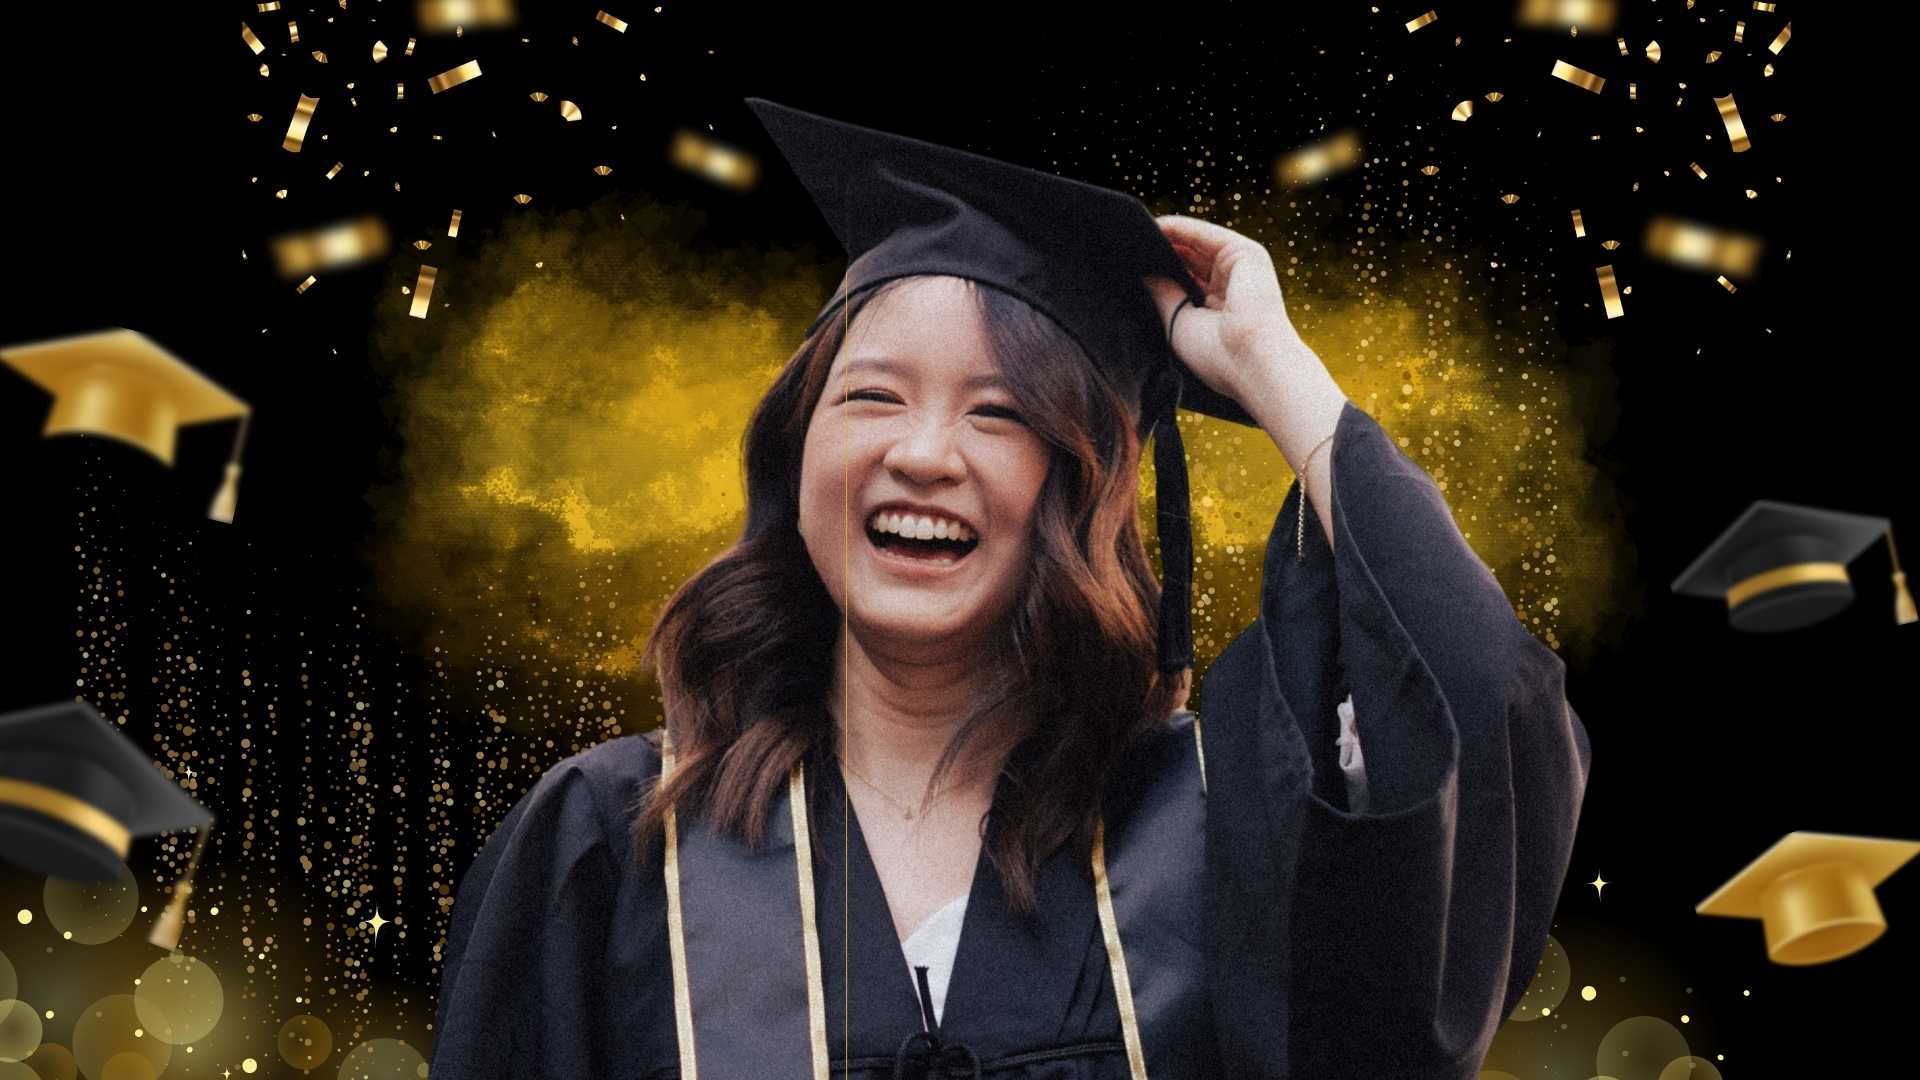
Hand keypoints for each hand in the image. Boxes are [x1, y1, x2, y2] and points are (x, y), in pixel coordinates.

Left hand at [1141, 214, 1301, 406]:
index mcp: (1220, 308)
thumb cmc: (1218, 355)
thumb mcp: (1179, 321)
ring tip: (1133, 235)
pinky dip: (1180, 228)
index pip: (1185, 281)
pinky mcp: (1246, 253)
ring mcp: (1241, 267)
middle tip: (1125, 246)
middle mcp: (1232, 285)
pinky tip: (1154, 227)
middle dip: (1160, 252)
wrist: (1252, 361)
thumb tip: (1143, 272)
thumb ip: (1163, 293)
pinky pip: (1206, 234)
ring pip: (1197, 243)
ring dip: (1167, 236)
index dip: (1160, 271)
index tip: (1128, 265)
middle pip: (1190, 259)